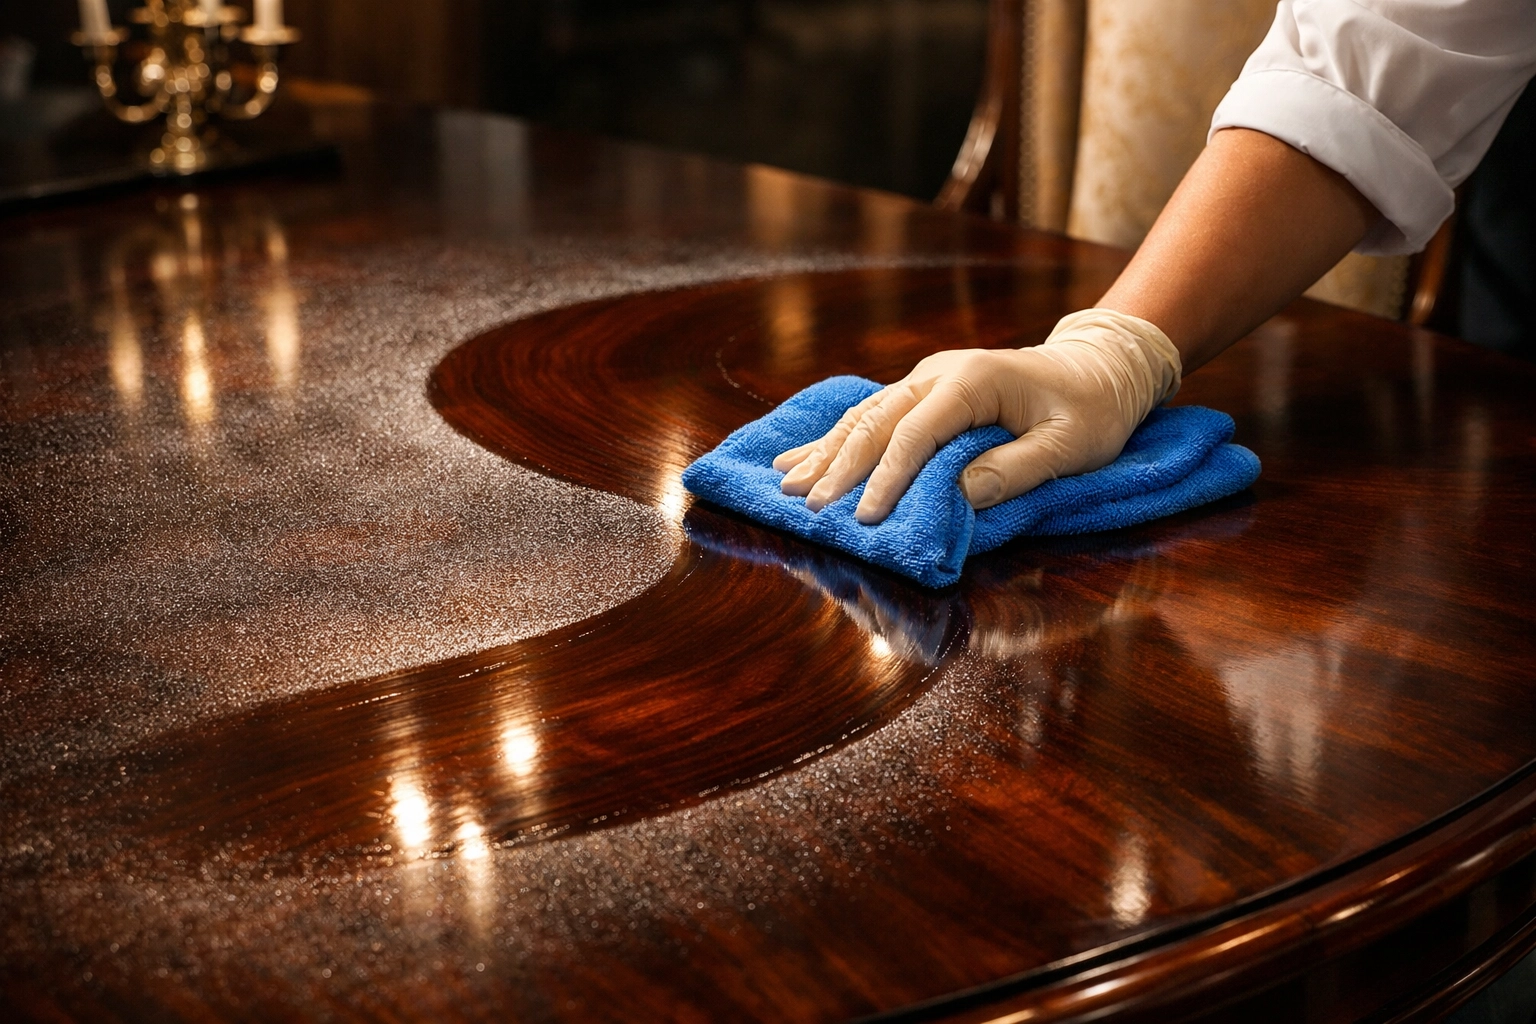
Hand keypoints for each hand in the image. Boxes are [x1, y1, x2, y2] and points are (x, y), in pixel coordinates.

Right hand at [773, 308, 1181, 523]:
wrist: (1098, 367)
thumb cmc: (1090, 410)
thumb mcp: (1072, 445)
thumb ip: (1018, 468)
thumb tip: (960, 495)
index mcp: (974, 381)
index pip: (919, 432)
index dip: (889, 475)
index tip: (865, 516)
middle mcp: (940, 374)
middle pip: (878, 421)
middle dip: (840, 467)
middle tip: (808, 507)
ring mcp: (926, 380)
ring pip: (865, 416)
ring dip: (826, 453)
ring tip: (787, 485)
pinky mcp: (922, 394)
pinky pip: (870, 416)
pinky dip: (832, 441)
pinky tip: (795, 458)